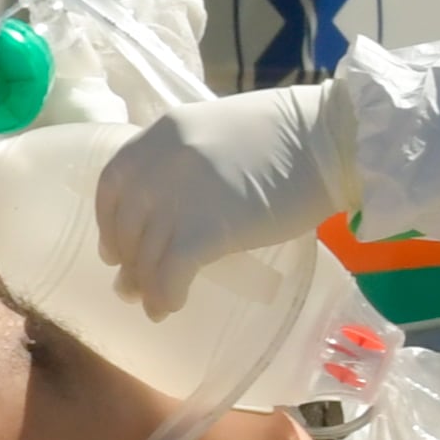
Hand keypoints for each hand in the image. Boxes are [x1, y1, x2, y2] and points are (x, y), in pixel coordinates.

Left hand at [94, 87, 356, 318]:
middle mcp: (162, 163)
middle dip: (126, 260)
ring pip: (145, 253)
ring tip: (152, 304)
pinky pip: (170, 273)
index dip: (107, 221)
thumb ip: (186, 161)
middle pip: (126, 223)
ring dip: (144, 285)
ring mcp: (182, 196)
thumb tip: (168, 209)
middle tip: (131, 284)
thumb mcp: (220, 132)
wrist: (332, 140)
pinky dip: (165, 295)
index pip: (112, 182)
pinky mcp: (208, 229)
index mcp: (164, 133)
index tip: (114, 246)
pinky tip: (171, 306)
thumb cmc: (291, 137)